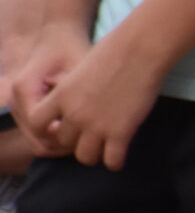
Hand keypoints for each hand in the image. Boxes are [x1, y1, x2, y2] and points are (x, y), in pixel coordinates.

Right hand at [11, 23, 91, 155]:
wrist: (57, 37)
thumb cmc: (71, 49)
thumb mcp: (78, 67)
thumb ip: (77, 93)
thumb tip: (83, 120)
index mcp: (24, 88)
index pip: (40, 127)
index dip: (66, 136)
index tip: (89, 132)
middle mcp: (14, 100)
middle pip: (37, 141)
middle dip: (64, 147)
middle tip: (91, 142)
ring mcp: (17, 108)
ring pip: (37, 143)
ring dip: (61, 146)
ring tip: (87, 140)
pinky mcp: (25, 112)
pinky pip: (39, 137)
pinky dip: (57, 140)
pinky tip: (80, 134)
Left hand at [17, 26, 163, 170]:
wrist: (140, 50)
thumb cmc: (116, 51)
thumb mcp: (83, 68)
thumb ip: (76, 90)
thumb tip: (80, 102)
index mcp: (62, 95)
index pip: (38, 122)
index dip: (49, 126)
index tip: (64, 123)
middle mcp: (75, 113)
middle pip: (64, 142)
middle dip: (77, 140)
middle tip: (92, 134)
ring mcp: (97, 126)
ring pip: (85, 158)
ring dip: (95, 154)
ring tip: (106, 146)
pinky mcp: (120, 133)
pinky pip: (112, 162)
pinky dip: (116, 161)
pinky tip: (122, 150)